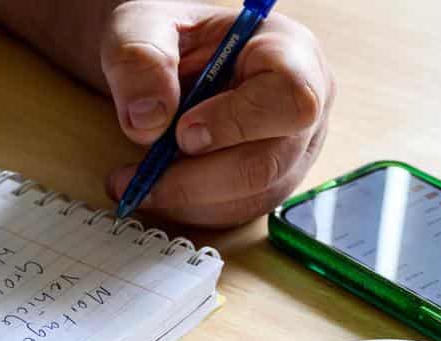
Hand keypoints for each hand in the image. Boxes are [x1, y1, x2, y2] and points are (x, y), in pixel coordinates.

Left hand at [101, 1, 334, 226]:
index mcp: (289, 52)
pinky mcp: (270, 183)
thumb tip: (148, 121)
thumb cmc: (165, 39)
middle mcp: (304, 107)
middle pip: (268, 163)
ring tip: (136, 183)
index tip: (182, 131)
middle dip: (195, 179)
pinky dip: (189, 210)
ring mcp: (292, 151)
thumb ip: (139, 58)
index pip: (291, 97)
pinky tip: (157, 191)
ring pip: (251, 197)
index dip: (236, 122)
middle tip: (141, 175)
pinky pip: (237, 213)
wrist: (164, 64)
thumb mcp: (141, 27)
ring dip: (186, 200)